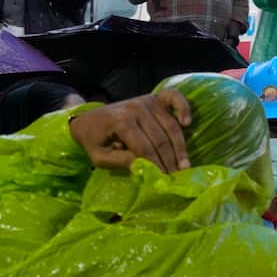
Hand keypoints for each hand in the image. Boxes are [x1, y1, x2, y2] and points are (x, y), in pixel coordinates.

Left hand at [69, 91, 192, 172]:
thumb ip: (120, 161)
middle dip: (170, 160)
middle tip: (176, 176)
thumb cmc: (94, 140)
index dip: (156, 165)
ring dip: (180, 147)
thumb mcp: (99, 157)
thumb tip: (145, 167)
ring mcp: (147, 101)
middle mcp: (136, 108)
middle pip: (160, 139)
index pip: (145, 147)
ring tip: (184, 165)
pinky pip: (174, 98)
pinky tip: (187, 123)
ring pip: (170, 126)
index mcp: (121, 121)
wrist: (88, 119)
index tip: (163, 179)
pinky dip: (184, 108)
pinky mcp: (155, 98)